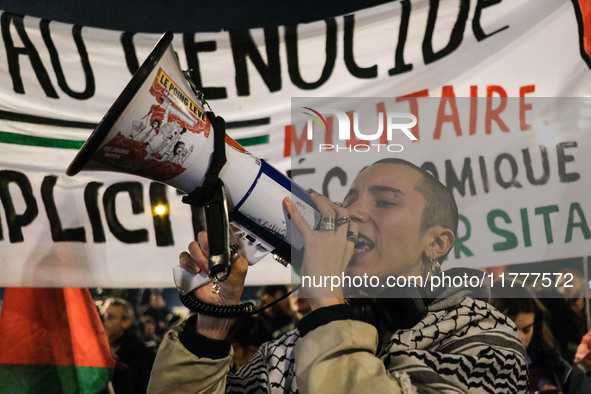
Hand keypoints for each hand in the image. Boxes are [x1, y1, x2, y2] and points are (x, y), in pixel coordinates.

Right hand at [179, 230, 247, 338]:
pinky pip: (183, 256)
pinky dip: (188, 263)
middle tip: (210, 262)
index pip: (217, 234)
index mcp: (224, 249)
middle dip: (206, 248)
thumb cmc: (230, 287)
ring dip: (198, 257)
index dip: (215, 239)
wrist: (217, 305)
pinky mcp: (188, 265)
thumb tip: (224, 247)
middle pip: (203, 236)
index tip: (216, 249)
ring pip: (193, 245)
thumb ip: (235, 255)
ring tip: (205, 270)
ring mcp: (199, 257)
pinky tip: (195, 271)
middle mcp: (211, 251)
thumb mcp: (240, 270)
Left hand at [283, 193, 357, 310]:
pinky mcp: (313, 242)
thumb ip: (333, 255)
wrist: (326, 293)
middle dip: (333, 203)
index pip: (352, 224)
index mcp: (349, 246)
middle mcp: (342, 240)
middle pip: (343, 213)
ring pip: (330, 212)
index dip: (345, 216)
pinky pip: (303, 223)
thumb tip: (322, 252)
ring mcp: (329, 240)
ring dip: (321, 201)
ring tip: (313, 196)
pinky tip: (288, 204)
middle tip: (322, 199)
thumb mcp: (337, 267)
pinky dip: (294, 212)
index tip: (337, 211)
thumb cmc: (328, 285)